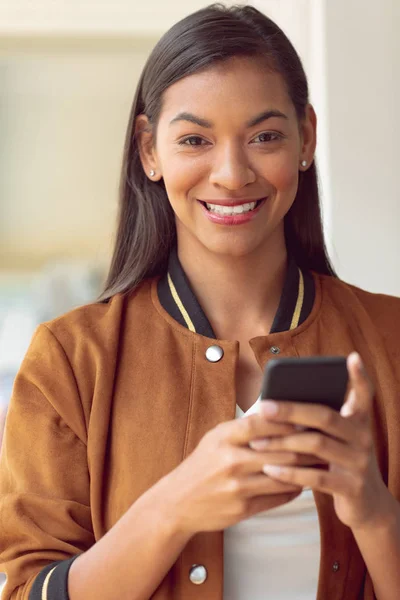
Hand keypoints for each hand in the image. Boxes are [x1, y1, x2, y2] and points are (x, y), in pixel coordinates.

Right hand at [153, 412, 321, 535]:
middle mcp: (231, 460)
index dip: (287, 419)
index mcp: (223, 437)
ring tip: (321, 461)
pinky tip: (303, 481)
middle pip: (280, 449)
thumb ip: (243, 427)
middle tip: (325, 440)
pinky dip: (294, 488)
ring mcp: (238, 486)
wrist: (177, 503)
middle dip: (306, 445)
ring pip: (284, 475)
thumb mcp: (215, 438)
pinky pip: (278, 497)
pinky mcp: (243, 508)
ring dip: (306, 469)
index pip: (262, 422)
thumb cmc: (201, 465)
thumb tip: (278, 413)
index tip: (307, 416)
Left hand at [253, 352, 392, 529]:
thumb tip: (275, 403)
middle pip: (325, 416)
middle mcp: (363, 438)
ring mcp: (360, 463)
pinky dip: (290, 473)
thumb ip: (318, 421)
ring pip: (317, 445)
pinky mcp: (352, 488)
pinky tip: (269, 469)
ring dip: (282, 442)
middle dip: (291, 410)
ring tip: (256, 443)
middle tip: (263, 407)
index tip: (351, 357)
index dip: (359, 376)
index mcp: (358, 421)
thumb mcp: (337, 440)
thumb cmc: (340, 463)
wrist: (368, 506)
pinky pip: (316, 477)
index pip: (363, 394)